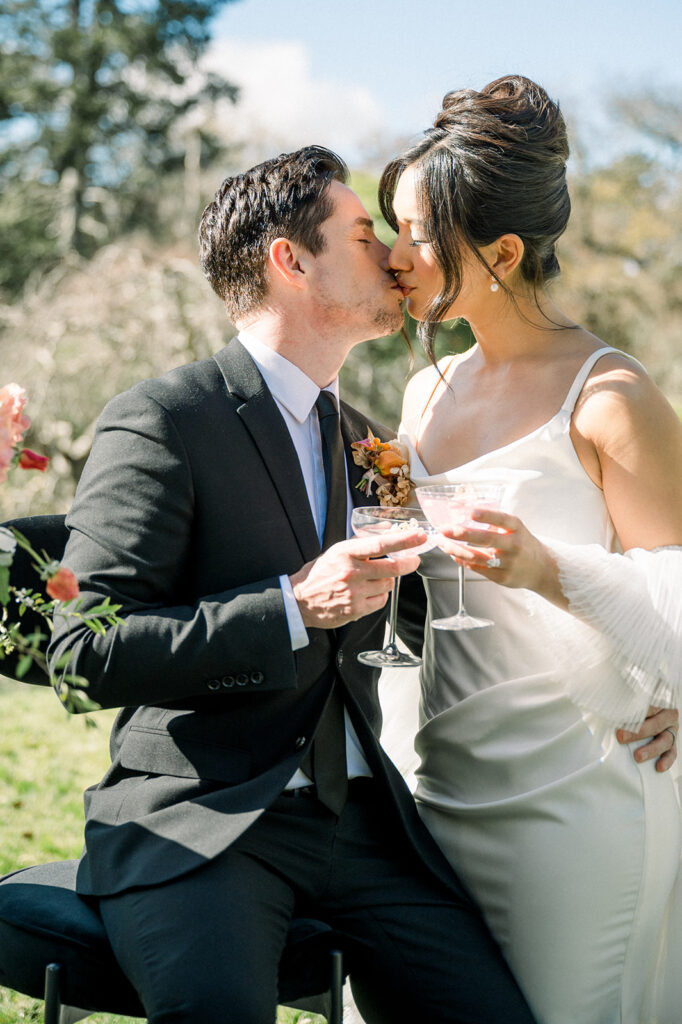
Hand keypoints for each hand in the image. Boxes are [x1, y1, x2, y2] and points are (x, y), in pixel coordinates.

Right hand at [290, 530, 425, 629]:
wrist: (300, 601)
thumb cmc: (321, 573)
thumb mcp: (338, 550)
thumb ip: (363, 541)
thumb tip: (388, 529)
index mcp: (345, 553)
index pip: (379, 544)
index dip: (403, 540)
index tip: (419, 536)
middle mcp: (351, 572)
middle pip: (391, 567)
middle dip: (408, 563)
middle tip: (413, 560)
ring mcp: (354, 592)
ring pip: (388, 584)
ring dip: (388, 580)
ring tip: (375, 579)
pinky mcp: (356, 609)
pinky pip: (381, 601)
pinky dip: (379, 596)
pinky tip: (368, 593)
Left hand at [438, 508, 564, 604]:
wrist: (541, 569)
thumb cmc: (522, 543)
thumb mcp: (515, 528)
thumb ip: (494, 520)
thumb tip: (464, 507)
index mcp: (517, 528)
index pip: (502, 519)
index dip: (487, 515)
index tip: (471, 512)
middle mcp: (514, 545)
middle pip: (487, 539)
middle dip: (462, 534)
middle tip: (444, 530)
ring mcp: (508, 563)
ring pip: (477, 557)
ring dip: (455, 549)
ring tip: (442, 542)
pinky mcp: (502, 578)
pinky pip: (478, 569)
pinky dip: (463, 561)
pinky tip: (453, 554)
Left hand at [617, 706, 678, 772]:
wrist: (647, 714)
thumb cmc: (632, 705)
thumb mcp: (628, 700)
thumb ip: (622, 703)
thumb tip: (604, 706)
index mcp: (658, 700)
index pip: (648, 705)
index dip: (634, 712)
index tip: (619, 717)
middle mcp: (667, 714)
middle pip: (655, 723)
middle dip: (638, 731)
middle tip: (621, 737)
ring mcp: (671, 729)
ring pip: (665, 740)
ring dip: (651, 749)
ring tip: (637, 756)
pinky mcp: (672, 743)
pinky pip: (672, 753)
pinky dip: (666, 760)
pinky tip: (659, 767)